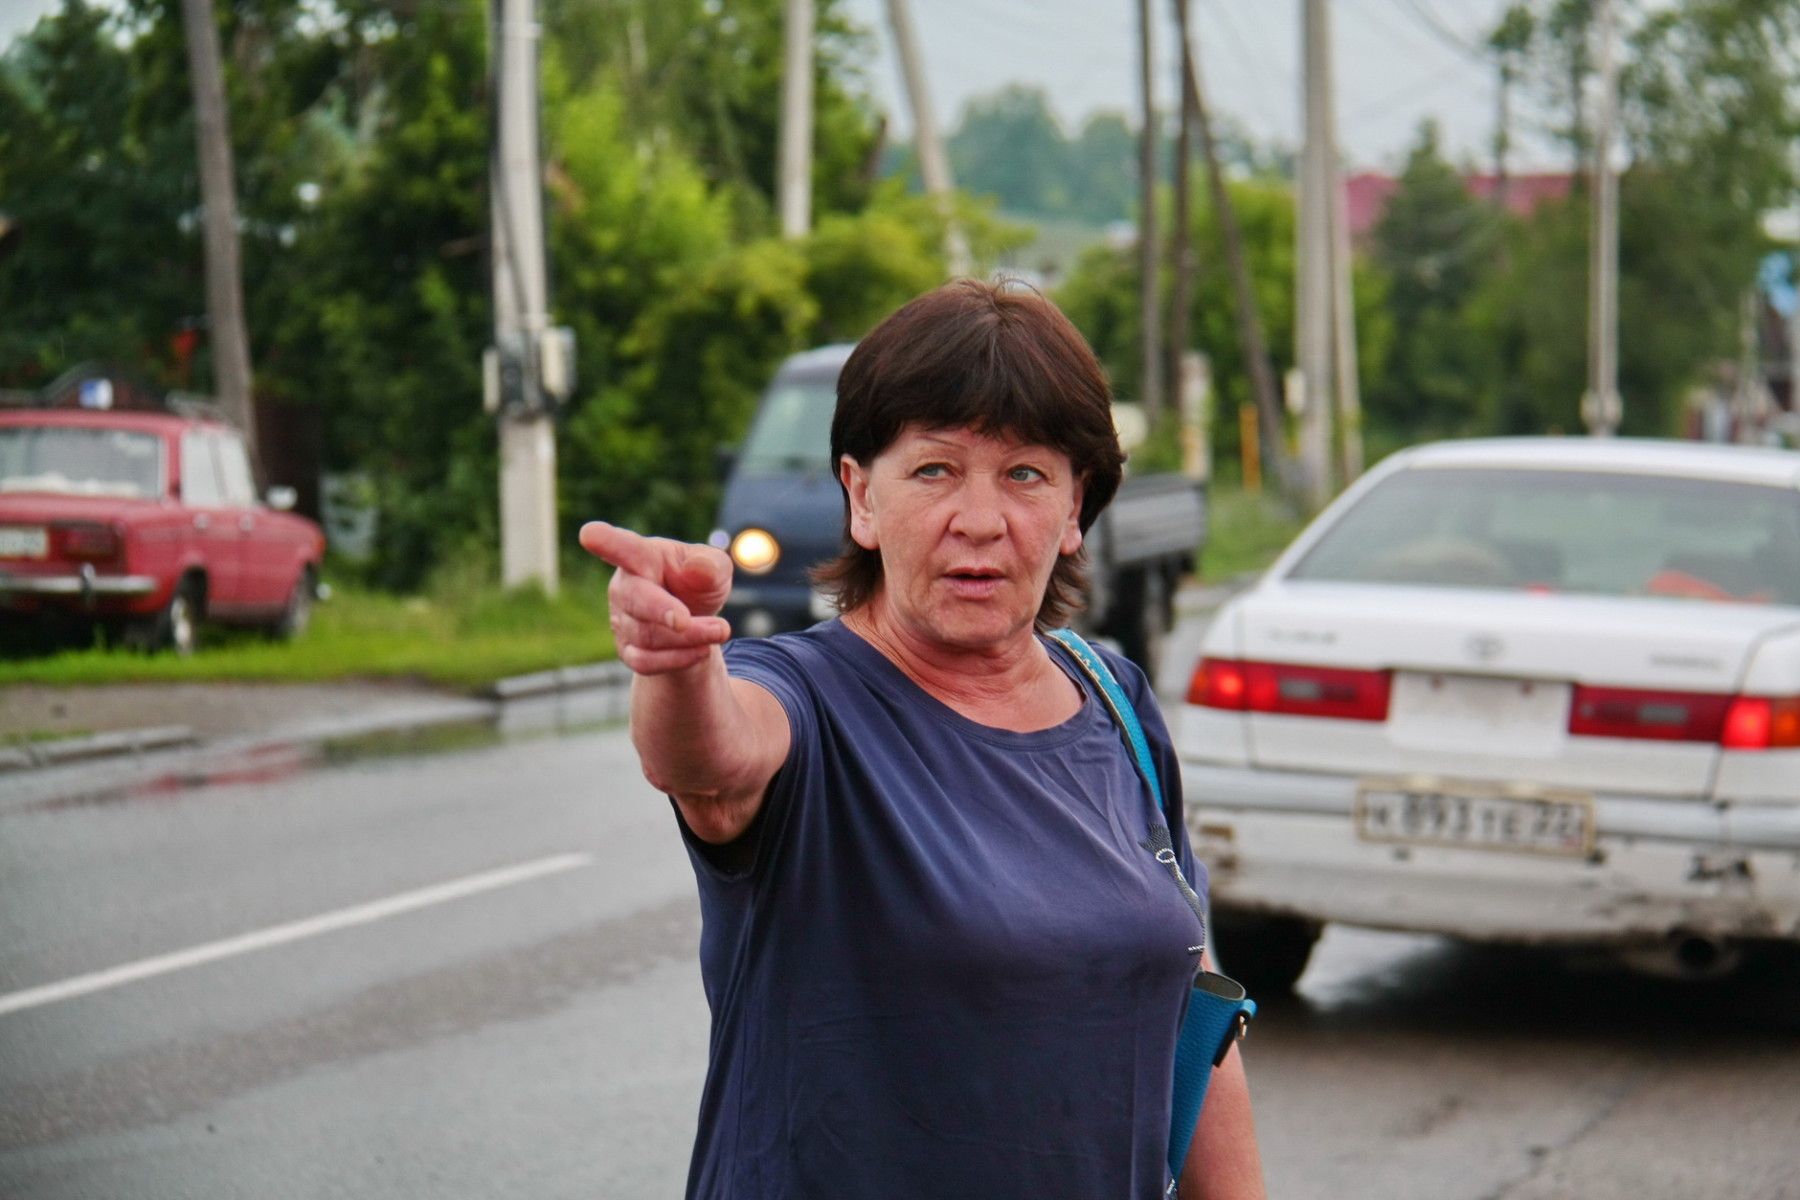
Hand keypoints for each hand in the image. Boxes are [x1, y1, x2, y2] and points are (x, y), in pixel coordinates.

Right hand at [579, 521, 733, 673]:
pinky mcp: (627, 650)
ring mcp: (621, 620)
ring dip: (688, 637)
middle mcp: (624, 586)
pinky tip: (702, 650)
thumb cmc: (698, 583)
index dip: (606, 541)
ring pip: (648, 636)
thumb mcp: (715, 568)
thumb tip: (698, 570)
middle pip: (634, 598)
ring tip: (720, 630)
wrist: (696, 622)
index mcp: (643, 556)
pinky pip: (646, 662)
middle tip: (685, 620)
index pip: (624, 547)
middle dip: (661, 610)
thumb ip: (710, 566)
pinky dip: (678, 659)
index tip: (589, 534)